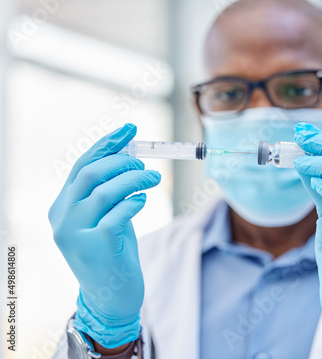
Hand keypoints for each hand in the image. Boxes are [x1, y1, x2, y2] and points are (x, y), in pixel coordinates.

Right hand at [49, 124, 160, 347]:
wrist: (111, 297)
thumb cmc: (112, 252)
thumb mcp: (106, 216)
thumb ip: (110, 190)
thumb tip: (129, 154)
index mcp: (62, 206)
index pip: (81, 166)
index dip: (107, 145)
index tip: (130, 129)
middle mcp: (62, 218)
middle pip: (90, 174)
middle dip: (122, 162)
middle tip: (146, 165)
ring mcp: (76, 234)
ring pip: (104, 191)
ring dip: (134, 179)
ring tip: (153, 178)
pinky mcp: (96, 248)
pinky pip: (117, 215)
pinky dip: (133, 201)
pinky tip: (142, 200)